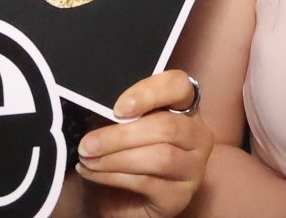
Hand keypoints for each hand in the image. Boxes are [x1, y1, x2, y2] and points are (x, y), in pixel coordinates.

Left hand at [75, 71, 211, 217]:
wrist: (123, 200)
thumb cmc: (124, 153)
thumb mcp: (120, 126)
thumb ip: (118, 112)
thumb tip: (97, 103)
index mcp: (184, 108)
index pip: (179, 86)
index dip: (149, 93)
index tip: (118, 108)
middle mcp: (197, 136)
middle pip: (167, 127)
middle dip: (120, 135)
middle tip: (88, 143)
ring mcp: (193, 168)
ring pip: (160, 157)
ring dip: (115, 158)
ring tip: (88, 159)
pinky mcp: (181, 196)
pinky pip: (147, 182)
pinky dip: (113, 176)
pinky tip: (92, 174)